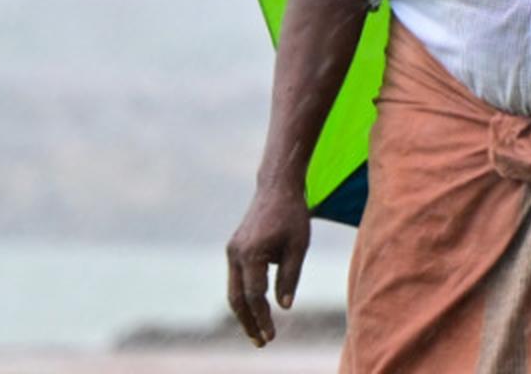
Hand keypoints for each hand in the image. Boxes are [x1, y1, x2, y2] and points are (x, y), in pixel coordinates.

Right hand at [225, 181, 310, 346]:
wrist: (276, 187)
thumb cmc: (292, 215)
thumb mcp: (298, 246)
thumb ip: (290, 277)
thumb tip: (284, 307)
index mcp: (252, 253)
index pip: (255, 296)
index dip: (263, 318)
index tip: (271, 336)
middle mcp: (236, 253)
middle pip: (236, 298)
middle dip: (248, 323)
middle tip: (261, 343)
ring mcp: (232, 250)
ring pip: (233, 290)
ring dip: (244, 313)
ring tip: (257, 332)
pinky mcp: (234, 248)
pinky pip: (236, 279)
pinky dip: (244, 297)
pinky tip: (256, 309)